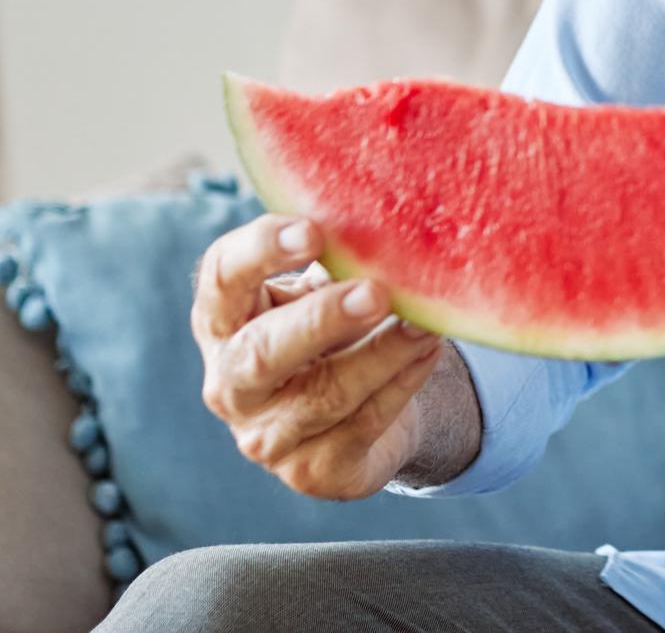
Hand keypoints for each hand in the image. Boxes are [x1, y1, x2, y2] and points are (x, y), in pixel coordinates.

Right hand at [191, 213, 446, 499]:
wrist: (366, 411)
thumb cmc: (338, 329)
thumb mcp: (328, 287)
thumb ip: (338, 255)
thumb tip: (389, 208)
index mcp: (224, 321)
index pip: (221, 278)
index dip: (260, 252)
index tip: (313, 230)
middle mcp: (232, 383)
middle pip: (260, 352)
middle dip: (321, 320)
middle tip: (376, 292)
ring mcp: (266, 436)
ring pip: (323, 395)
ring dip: (383, 353)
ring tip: (428, 322)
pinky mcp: (312, 471)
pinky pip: (362, 425)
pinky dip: (402, 384)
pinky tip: (429, 352)